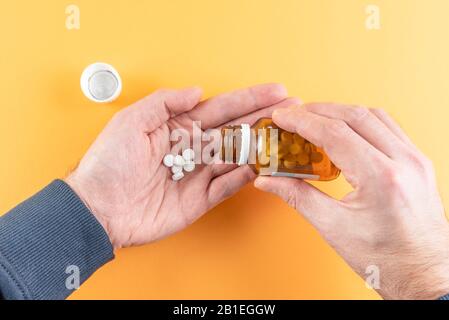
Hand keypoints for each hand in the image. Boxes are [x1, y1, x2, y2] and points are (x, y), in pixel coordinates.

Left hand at [66, 84, 297, 248]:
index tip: (274, 91)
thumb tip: (196, 91)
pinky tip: (260, 166)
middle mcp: (194, 150)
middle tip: (292, 111)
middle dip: (264, 119)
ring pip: (237, 158)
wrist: (98, 208)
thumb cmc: (109, 163)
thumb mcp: (131, 121)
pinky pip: (227, 187)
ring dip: (260, 147)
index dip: (249, 99)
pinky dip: (243, 177)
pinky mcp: (199, 200)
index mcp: (179, 128)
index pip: (221, 109)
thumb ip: (165, 103)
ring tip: (285, 136)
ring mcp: (199, 175)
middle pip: (236, 131)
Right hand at [255, 104, 448, 299]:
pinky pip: (388, 127)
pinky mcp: (418, 162)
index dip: (303, 121)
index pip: (335, 133)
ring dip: (340, 113)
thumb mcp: (333, 228)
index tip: (283, 117)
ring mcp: (415, 159)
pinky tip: (345, 130)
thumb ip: (298, 196)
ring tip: (315, 120)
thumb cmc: (385, 258)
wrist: (423, 274)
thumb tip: (269, 180)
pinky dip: (361, 122)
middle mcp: (404, 161)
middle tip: (293, 116)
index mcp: (381, 178)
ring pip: (373, 115)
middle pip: (354, 116)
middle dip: (318, 111)